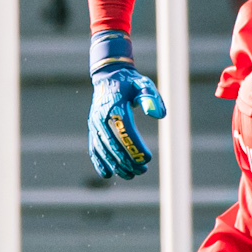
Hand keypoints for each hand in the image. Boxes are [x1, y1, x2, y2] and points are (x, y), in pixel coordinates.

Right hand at [88, 64, 167, 179]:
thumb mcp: (143, 84)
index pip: (126, 131)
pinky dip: (99, 162)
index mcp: (115, 106)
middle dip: (128, 161)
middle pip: (114, 145)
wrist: (109, 77)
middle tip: (143, 170)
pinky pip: (93, 148)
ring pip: (103, 150)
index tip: (148, 158)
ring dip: (116, 165)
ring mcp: (95, 125)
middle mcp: (101, 117)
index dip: (136, 147)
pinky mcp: (92, 129)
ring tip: (131, 175)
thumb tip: (159, 115)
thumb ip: (151, 97)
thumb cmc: (130, 83)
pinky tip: (107, 174)